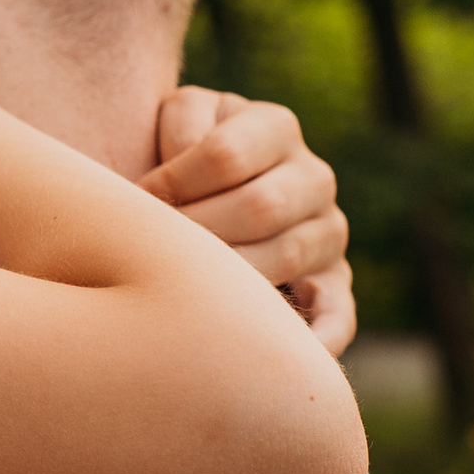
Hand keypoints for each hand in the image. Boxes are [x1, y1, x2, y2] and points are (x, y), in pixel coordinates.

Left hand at [143, 88, 355, 358]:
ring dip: (225, 275)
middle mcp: (314, 179)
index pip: (226, 155)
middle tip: (154, 252)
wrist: (203, 203)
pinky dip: (313, 336)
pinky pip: (336, 315)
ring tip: (180, 285)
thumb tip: (184, 177)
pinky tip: (278, 353)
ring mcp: (328, 234)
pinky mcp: (335, 286)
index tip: (137, 202)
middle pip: (258, 206)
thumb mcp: (176, 120)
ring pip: (284, 256)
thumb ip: (181, 127)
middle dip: (195, 232)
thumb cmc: (178, 160)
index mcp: (275, 128)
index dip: (172, 183)